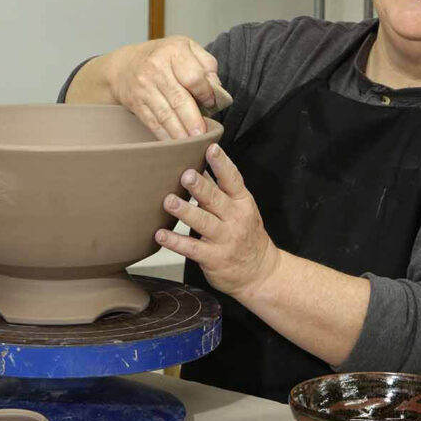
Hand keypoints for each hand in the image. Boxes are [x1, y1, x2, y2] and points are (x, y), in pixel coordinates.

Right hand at [108, 36, 221, 139]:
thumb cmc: (163, 57)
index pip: (194, 77)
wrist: (124, 65)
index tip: (212, 103)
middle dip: (192, 120)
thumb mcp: (187, 48)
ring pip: (165, 114)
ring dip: (180, 132)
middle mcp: (157, 68)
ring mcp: (144, 87)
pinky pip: (152, 122)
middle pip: (179, 98)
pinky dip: (165, 135)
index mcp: (174, 51)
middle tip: (202, 135)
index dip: (205, 93)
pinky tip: (175, 144)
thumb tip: (216, 87)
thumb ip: (206, 64)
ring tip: (192, 144)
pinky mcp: (136, 103)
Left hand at [155, 143, 281, 299]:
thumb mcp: (243, 210)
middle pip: (216, 199)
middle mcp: (235, 219)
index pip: (232, 180)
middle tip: (185, 174)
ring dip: (185, 211)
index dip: (222, 163)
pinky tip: (160, 235)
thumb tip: (197, 166)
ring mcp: (224, 239)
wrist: (260, 272)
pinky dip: (175, 242)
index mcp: (242, 203)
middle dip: (200, 186)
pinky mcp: (213, 258)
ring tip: (169, 201)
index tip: (211, 148)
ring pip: (203, 222)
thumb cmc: (246, 235)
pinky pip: (191, 248)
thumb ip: (222, 192)